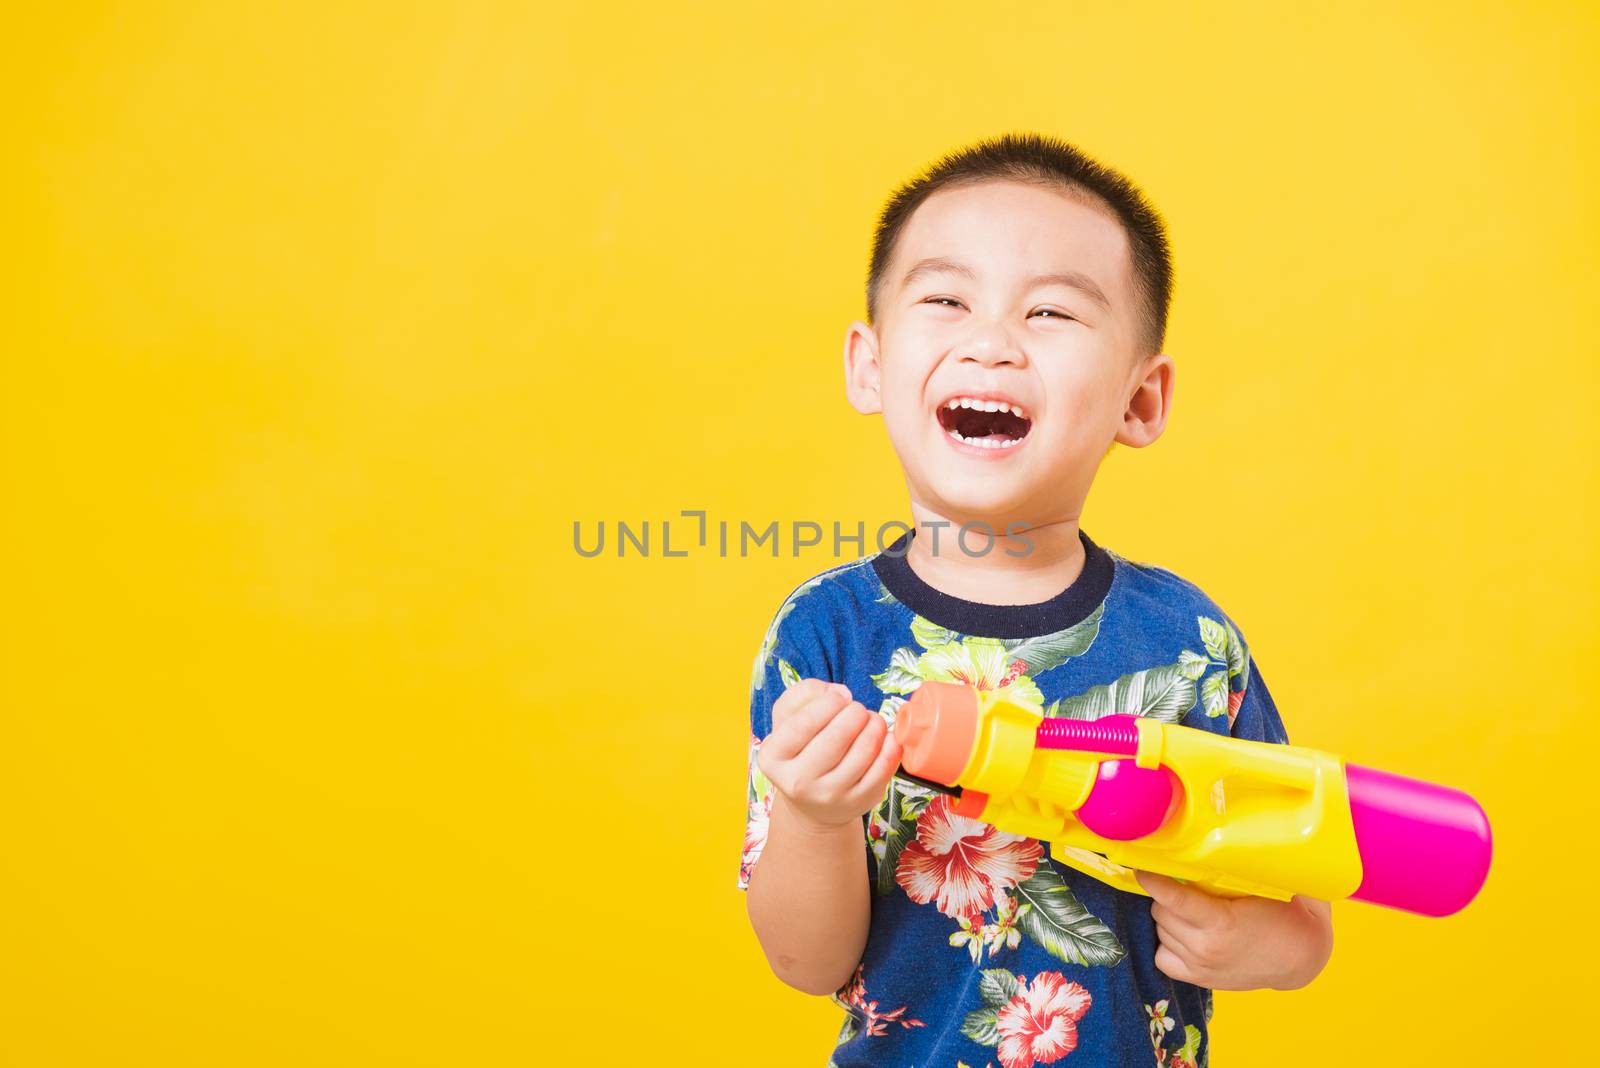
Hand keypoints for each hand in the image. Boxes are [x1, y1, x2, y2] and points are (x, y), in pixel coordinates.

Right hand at [756, 679, 902, 833]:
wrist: (812, 803)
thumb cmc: (800, 749)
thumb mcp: (788, 717)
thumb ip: (805, 693)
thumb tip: (842, 693)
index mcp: (773, 758)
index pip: (803, 723)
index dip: (827, 703)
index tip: (839, 698)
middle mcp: (798, 782)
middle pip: (837, 736)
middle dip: (855, 712)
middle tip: (857, 710)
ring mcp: (830, 796)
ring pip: (865, 750)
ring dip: (875, 725)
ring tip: (872, 721)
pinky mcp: (858, 803)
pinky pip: (884, 767)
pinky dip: (891, 745)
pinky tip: (885, 737)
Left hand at [1134, 870, 1333, 991]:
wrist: (1299, 957)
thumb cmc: (1282, 913)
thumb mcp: (1261, 887)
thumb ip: (1230, 871)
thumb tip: (1201, 840)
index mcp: (1221, 923)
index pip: (1174, 898)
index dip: (1153, 881)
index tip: (1140, 867)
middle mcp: (1205, 947)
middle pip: (1161, 911)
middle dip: (1165, 896)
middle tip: (1182, 886)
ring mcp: (1200, 966)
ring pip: (1159, 931)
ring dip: (1167, 917)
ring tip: (1188, 909)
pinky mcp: (1199, 979)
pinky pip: (1162, 957)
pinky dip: (1166, 943)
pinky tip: (1182, 933)